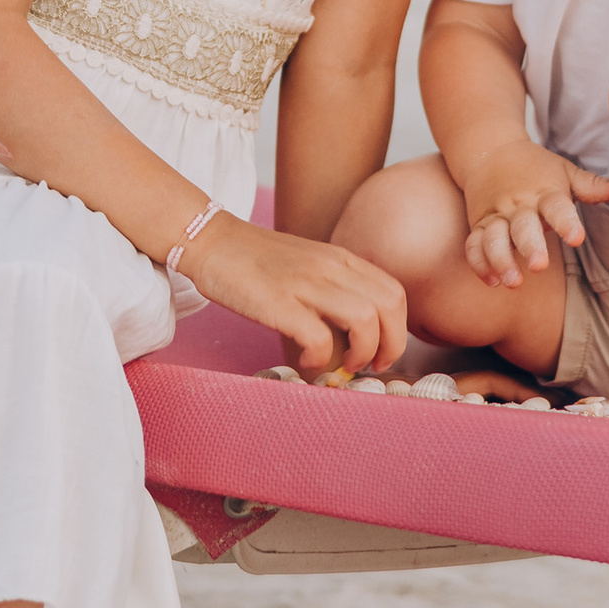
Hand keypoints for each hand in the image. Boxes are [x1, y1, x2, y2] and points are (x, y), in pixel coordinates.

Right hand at [189, 216, 409, 377]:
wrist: (210, 240)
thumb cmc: (256, 261)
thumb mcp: (308, 265)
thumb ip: (334, 288)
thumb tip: (354, 334)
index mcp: (340, 258)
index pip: (394, 293)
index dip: (397, 330)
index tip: (381, 353)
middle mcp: (329, 267)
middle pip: (388, 307)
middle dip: (389, 346)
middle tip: (369, 366)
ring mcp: (305, 282)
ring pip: (364, 320)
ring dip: (361, 354)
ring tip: (341, 367)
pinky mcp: (278, 302)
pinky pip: (319, 338)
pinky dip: (321, 359)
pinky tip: (306, 361)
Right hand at [459, 149, 608, 290]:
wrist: (491, 151)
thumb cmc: (536, 167)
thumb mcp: (564, 172)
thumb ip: (591, 186)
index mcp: (543, 192)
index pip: (556, 206)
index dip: (566, 222)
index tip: (576, 237)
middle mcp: (518, 204)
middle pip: (522, 226)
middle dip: (530, 245)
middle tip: (540, 265)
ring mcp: (496, 215)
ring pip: (493, 238)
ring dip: (501, 259)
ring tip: (513, 281)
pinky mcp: (479, 225)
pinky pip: (473, 245)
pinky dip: (479, 263)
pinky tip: (492, 281)